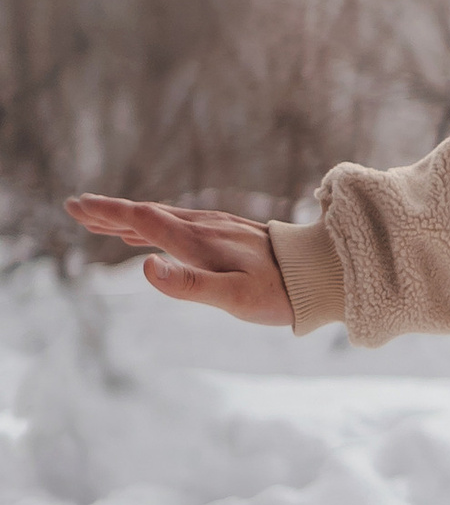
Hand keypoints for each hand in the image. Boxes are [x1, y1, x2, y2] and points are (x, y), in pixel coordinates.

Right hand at [64, 195, 292, 324]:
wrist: (320, 274)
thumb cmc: (278, 293)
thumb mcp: (233, 298)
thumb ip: (187, 284)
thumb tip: (143, 267)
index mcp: (199, 242)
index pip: (144, 220)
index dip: (108, 214)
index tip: (76, 206)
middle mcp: (204, 228)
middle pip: (147, 214)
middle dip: (109, 212)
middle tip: (74, 206)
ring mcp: (216, 228)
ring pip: (162, 219)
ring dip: (127, 219)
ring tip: (98, 220)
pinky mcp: (226, 234)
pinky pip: (178, 225)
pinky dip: (151, 226)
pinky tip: (143, 235)